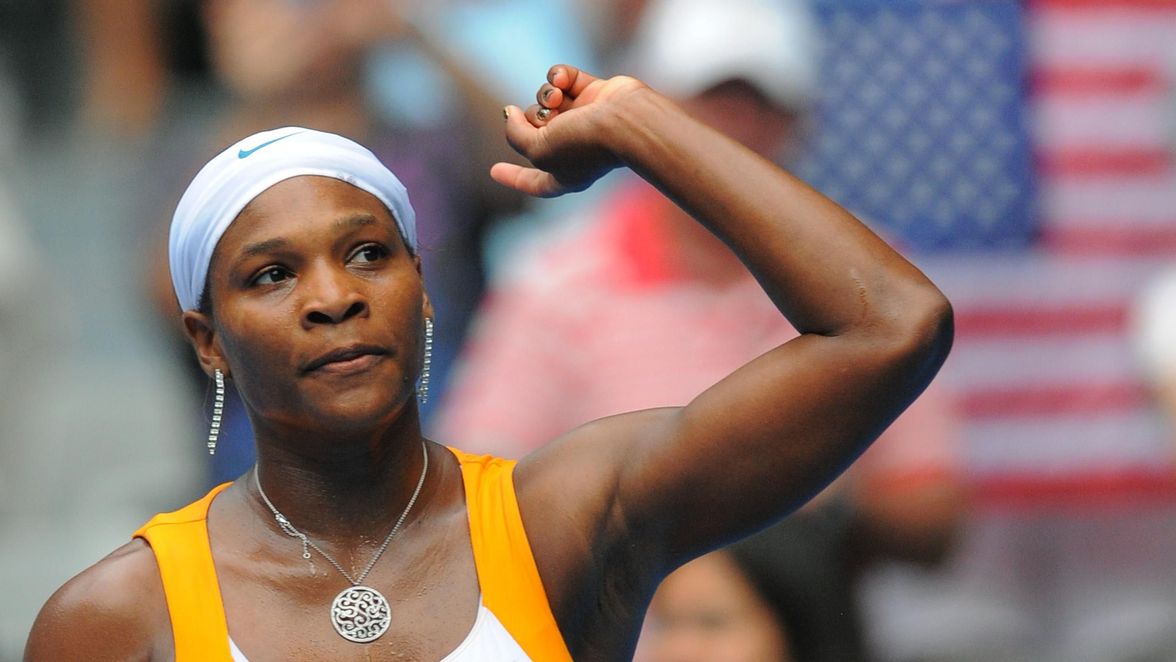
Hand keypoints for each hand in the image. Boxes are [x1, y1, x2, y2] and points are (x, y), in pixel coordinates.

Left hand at [492, 65, 647, 197]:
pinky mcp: (595, 93)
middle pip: (534, 129)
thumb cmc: (584, 144)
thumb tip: (509, 112)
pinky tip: (562, 80)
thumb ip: (515, 134)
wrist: (627, 122)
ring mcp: (585, 119)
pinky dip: (558, 76)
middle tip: (547, 119)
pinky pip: (563, 78)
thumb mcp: (538, 150)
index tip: (494, 171)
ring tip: (557, 97)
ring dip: (545, 95)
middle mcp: (575, 148)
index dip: (513, 176)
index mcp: (564, 175)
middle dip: (533, 121)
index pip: (533, 180)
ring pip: (547, 100)